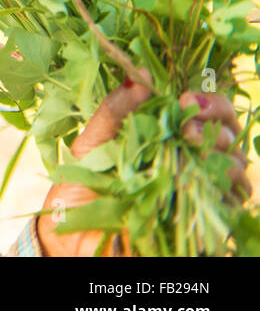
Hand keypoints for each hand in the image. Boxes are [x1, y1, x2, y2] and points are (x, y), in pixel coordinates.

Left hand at [35, 81, 251, 255]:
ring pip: (237, 165)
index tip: (185, 99)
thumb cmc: (82, 188)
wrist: (73, 236)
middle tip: (188, 125)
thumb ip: (116, 109)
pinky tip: (204, 174)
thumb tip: (140, 74)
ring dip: (222, 151)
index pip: (204, 112)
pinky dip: (225, 184)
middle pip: (228, 133)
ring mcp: (200, 189)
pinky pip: (232, 200)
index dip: (206, 102)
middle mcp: (189, 160)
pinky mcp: (205, 219)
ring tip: (194, 147)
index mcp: (166, 137)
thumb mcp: (92, 143)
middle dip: (216, 121)